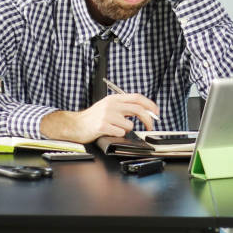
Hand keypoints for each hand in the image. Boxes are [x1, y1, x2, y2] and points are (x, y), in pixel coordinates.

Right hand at [40, 94, 158, 143]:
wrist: (75, 125)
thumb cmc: (93, 117)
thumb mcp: (108, 106)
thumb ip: (123, 106)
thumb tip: (143, 112)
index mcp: (114, 98)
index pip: (137, 98)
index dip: (150, 104)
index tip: (156, 112)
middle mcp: (111, 104)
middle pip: (138, 109)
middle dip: (148, 119)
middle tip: (151, 126)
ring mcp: (107, 115)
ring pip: (129, 125)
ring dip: (126, 129)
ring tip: (115, 129)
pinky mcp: (103, 126)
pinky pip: (120, 133)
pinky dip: (117, 135)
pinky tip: (108, 132)